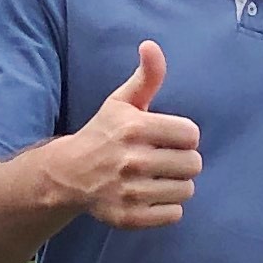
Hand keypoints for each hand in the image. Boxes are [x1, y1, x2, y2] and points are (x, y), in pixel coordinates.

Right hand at [59, 41, 201, 230]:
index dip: (183, 136)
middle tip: (163, 159)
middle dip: (183, 161)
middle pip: (193, 164)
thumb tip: (151, 45)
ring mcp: (130, 192)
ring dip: (176, 184)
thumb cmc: (103, 134)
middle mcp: (132, 161)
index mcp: (134, 128)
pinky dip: (167, 207)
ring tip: (157, 177)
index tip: (167, 137)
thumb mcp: (122, 102)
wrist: (68, 174)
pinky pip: (174, 215)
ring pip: (186, 190)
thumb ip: (146, 76)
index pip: (191, 135)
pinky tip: (150, 196)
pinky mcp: (129, 217)